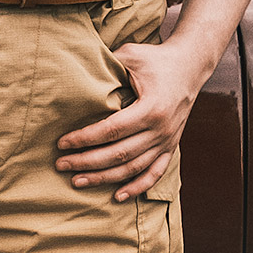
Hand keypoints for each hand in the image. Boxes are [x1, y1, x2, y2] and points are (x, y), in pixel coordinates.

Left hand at [55, 40, 215, 200]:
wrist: (191, 64)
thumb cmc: (156, 58)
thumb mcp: (131, 55)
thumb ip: (107, 65)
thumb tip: (74, 73)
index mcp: (152, 108)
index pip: (111, 130)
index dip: (84, 139)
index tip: (61, 143)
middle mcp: (162, 128)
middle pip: (118, 154)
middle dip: (86, 162)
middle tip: (61, 165)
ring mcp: (168, 140)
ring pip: (133, 167)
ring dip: (104, 178)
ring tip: (77, 181)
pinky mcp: (171, 145)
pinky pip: (155, 172)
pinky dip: (138, 187)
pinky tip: (117, 197)